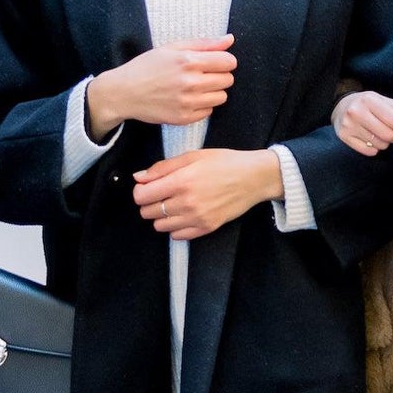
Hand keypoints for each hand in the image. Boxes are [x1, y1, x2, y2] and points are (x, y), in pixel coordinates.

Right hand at [86, 35, 236, 137]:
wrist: (124, 92)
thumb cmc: (146, 67)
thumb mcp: (172, 48)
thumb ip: (204, 44)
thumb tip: (230, 39)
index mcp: (188, 61)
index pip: (228, 62)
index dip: (225, 61)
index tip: (216, 62)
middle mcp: (190, 83)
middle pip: (228, 80)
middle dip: (219, 75)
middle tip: (202, 74)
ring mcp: (188, 102)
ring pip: (222, 97)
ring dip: (213, 91)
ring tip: (196, 87)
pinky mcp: (184, 118)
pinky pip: (209, 111)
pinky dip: (202, 105)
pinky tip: (188, 98)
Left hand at [132, 148, 283, 240]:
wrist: (254, 178)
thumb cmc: (224, 162)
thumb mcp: (193, 156)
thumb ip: (163, 167)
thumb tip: (138, 177)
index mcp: (181, 181)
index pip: (142, 195)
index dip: (140, 191)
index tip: (146, 187)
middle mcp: (187, 202)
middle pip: (148, 212)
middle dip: (149, 203)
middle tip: (161, 194)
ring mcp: (197, 218)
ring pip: (160, 226)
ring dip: (161, 216)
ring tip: (173, 204)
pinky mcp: (207, 228)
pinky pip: (178, 236)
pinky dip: (175, 227)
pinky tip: (184, 215)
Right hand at [333, 90, 392, 154]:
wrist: (340, 107)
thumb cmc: (366, 104)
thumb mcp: (383, 101)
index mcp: (369, 99)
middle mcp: (356, 112)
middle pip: (388, 135)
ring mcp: (349, 126)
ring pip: (380, 144)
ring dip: (386, 143)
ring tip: (381, 134)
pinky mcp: (344, 137)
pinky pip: (369, 151)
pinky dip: (375, 148)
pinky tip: (371, 139)